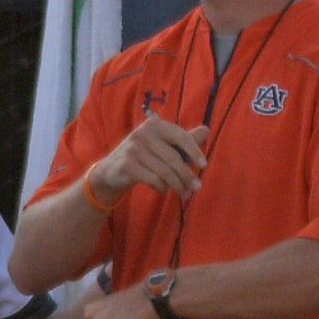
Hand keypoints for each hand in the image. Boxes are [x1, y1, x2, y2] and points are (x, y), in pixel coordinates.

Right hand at [90, 117, 207, 202]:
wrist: (111, 170)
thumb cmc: (144, 156)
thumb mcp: (163, 145)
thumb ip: (183, 139)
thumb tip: (207, 130)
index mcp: (154, 125)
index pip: (180, 136)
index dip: (194, 151)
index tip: (204, 165)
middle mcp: (143, 133)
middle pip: (174, 158)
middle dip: (187, 175)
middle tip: (197, 188)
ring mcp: (133, 149)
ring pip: (165, 172)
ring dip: (178, 185)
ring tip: (185, 194)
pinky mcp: (127, 165)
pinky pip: (153, 180)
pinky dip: (162, 188)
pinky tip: (163, 189)